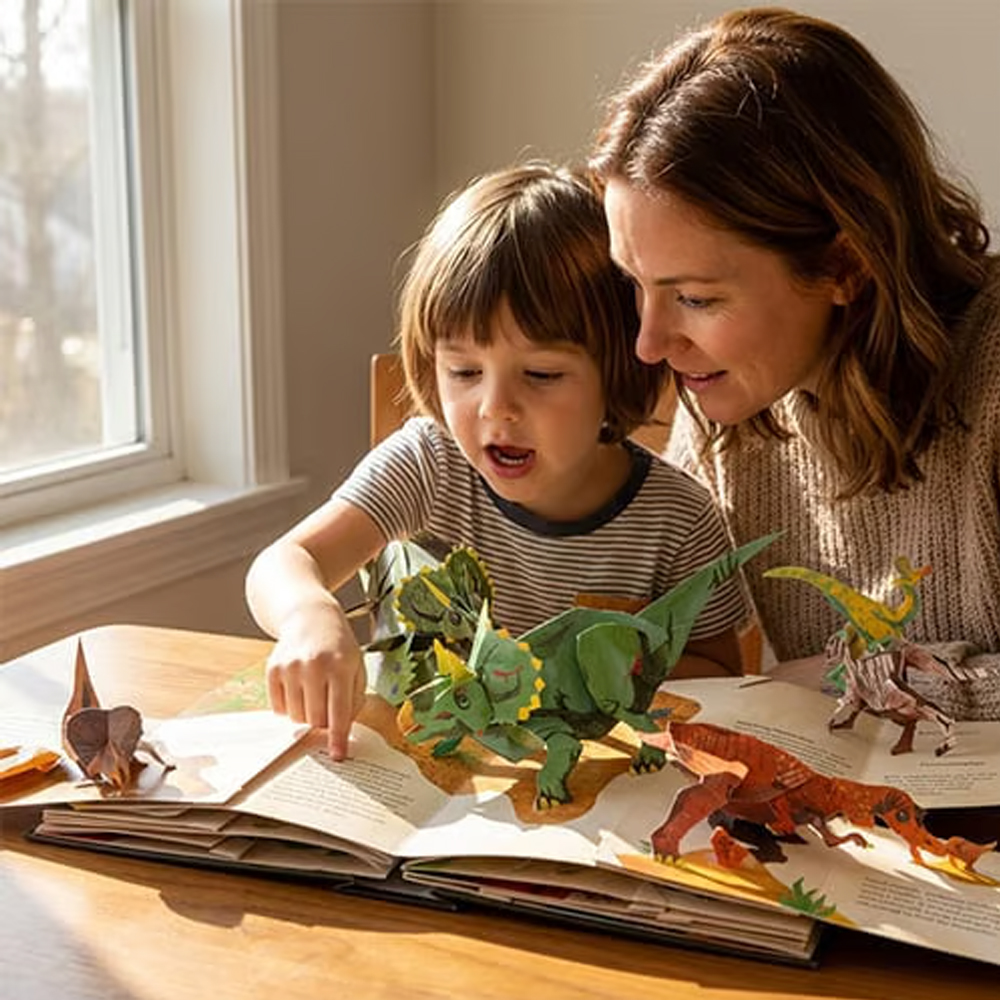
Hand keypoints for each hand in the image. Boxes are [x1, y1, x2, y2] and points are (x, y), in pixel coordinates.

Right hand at [265, 602, 366, 760]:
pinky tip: (299, 688)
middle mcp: (313, 666)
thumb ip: (354, 700)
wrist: (310, 617)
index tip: (337, 755)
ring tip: (314, 692)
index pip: (339, 711)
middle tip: (327, 709)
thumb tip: (342, 732)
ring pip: (297, 717)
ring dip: (307, 715)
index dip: (337, 737)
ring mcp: (290, 668)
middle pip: (316, 719)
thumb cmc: (338, 647)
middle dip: (323, 724)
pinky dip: (290, 707)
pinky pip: (280, 709)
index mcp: (340, 666)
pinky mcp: (272, 670)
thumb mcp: (357, 667)